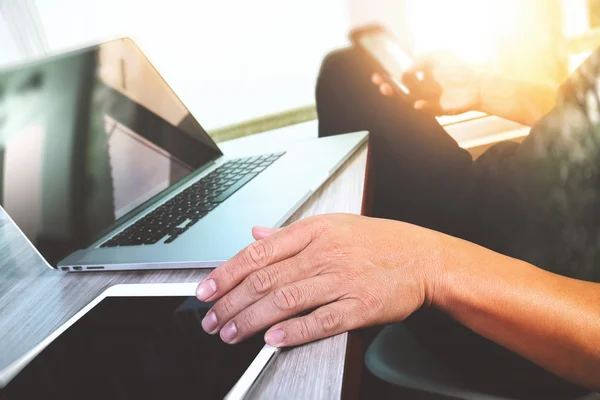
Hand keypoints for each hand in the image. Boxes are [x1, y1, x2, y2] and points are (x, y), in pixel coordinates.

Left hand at [195, 214, 447, 346]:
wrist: (423, 257)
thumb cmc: (377, 241)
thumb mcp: (332, 226)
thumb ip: (290, 233)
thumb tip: (255, 233)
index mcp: (313, 232)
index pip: (258, 253)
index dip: (227, 273)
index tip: (206, 291)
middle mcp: (324, 253)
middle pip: (266, 279)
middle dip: (231, 302)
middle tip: (211, 320)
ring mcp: (342, 279)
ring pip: (286, 299)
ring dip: (252, 319)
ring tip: (230, 333)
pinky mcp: (360, 305)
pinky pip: (322, 319)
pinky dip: (295, 331)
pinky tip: (273, 339)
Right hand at [372, 52, 482, 115]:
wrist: (478, 82)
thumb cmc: (459, 67)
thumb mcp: (439, 54)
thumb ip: (421, 59)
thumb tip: (406, 71)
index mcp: (419, 77)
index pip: (398, 78)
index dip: (387, 77)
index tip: (377, 74)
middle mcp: (420, 90)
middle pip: (398, 91)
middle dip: (387, 87)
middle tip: (380, 83)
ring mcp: (427, 101)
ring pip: (407, 101)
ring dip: (397, 97)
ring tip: (389, 90)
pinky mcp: (437, 110)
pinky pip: (426, 110)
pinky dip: (421, 107)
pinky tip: (417, 104)